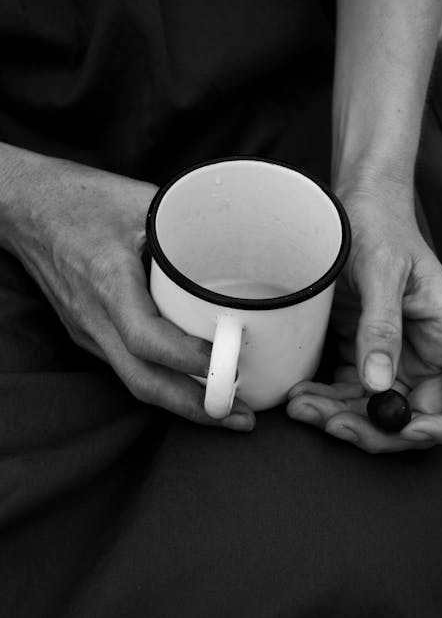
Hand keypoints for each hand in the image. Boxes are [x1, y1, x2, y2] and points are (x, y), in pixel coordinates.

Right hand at [0, 145, 254, 431]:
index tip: (229, 363)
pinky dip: (163, 381)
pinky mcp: (89, 332)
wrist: (25, 209)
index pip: (145, 337)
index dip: (187, 358)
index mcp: (107, 280)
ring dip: (181, 402)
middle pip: (142, 380)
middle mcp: (94, 315)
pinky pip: (127, 366)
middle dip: (194, 407)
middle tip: (241, 418)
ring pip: (134, 380)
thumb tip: (240, 247)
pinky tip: (192, 383)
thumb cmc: (80, 200)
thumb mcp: (140, 202)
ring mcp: (88, 329)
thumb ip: (185, 228)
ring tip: (226, 410)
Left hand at [287, 182, 441, 451]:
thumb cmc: (379, 227)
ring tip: (301, 408)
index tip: (406, 432)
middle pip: (418, 416)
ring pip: (377, 411)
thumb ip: (382, 326)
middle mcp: (428, 354)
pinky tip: (299, 396)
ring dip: (341, 420)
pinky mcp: (364, 355)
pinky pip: (350, 393)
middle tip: (330, 426)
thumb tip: (378, 386)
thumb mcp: (382, 271)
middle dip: (376, 430)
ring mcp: (396, 358)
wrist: (354, 208)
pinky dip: (326, 402)